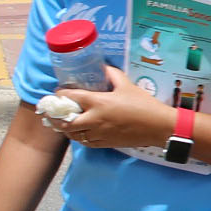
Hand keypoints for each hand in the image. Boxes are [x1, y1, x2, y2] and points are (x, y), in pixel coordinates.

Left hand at [50, 64, 174, 149]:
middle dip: (55, 117)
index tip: (58, 92)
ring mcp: (99, 134)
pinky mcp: (105, 143)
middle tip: (52, 112)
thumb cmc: (143, 104)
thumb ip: (112, 74)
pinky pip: (86, 143)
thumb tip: (102, 67)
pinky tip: (78, 133)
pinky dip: (78, 137)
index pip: (72, 97)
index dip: (61, 94)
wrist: (157, 126)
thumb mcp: (127, 84)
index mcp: (98, 102)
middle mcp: (94, 119)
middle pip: (66, 122)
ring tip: (62, 123)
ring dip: (66, 129)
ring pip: (74, 135)